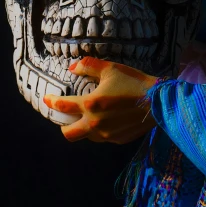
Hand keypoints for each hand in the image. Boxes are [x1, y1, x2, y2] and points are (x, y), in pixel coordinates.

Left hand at [43, 57, 158, 143]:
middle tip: (66, 116)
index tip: (46, 99)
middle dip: (63, 126)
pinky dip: (100, 130)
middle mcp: (95, 124)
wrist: (158, 102)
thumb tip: (72, 68)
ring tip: (89, 116)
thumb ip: (88, 66)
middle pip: (68, 134)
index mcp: (91, 105)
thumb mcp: (110, 68)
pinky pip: (103, 137)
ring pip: (86, 137)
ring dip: (83, 128)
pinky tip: (108, 120)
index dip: (51, 102)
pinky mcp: (118, 140)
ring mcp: (106, 135)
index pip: (63, 107)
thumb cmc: (133, 82)